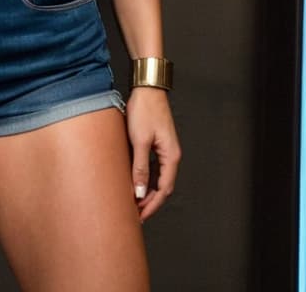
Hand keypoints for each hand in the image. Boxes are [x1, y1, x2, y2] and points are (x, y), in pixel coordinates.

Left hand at [125, 86, 180, 221]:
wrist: (147, 88)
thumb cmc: (145, 110)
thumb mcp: (140, 141)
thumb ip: (140, 168)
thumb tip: (139, 193)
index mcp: (171, 156)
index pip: (164, 189)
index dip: (152, 205)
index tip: (140, 216)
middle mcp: (172, 155)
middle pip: (163, 186)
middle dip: (150, 201)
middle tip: (135, 213)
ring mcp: (165, 149)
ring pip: (158, 177)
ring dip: (147, 190)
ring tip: (133, 201)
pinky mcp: (158, 143)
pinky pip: (154, 167)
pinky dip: (146, 177)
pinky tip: (135, 181)